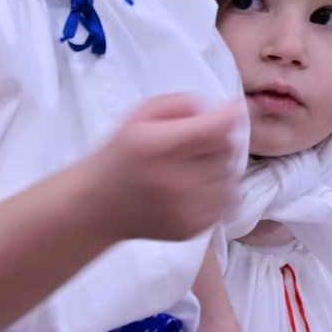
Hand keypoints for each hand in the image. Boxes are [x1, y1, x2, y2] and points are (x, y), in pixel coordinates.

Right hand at [90, 94, 247, 241]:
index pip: (214, 129)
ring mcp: (184, 210)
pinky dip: (220, 190)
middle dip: (217, 141)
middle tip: (196, 143)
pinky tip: (198, 186)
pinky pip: (227, 202)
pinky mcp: (191, 229)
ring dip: (220, 166)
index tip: (233, 108)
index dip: (229, 114)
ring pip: (231, 176)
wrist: (98, 206)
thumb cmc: (122, 155)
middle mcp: (173, 181)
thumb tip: (214, 109)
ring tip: (195, 166)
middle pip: (225, 150)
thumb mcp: (139, 116)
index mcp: (157, 147)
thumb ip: (178, 103)